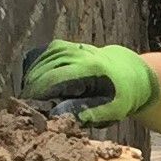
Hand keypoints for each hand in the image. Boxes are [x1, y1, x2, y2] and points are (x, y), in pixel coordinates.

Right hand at [20, 38, 157, 123]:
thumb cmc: (120, 95)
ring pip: (34, 66)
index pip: (51, 81)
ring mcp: (66, 47)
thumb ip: (87, 113)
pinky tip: (39, 87)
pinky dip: (33, 74)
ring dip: (31, 84)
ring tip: (39, 103)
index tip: (33, 114)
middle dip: (32, 93)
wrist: (129, 71)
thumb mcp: (112, 110)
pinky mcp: (60, 46)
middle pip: (39, 73)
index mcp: (89, 68)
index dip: (37, 98)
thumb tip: (57, 114)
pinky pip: (37, 59)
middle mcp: (75, 53)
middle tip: (35, 113)